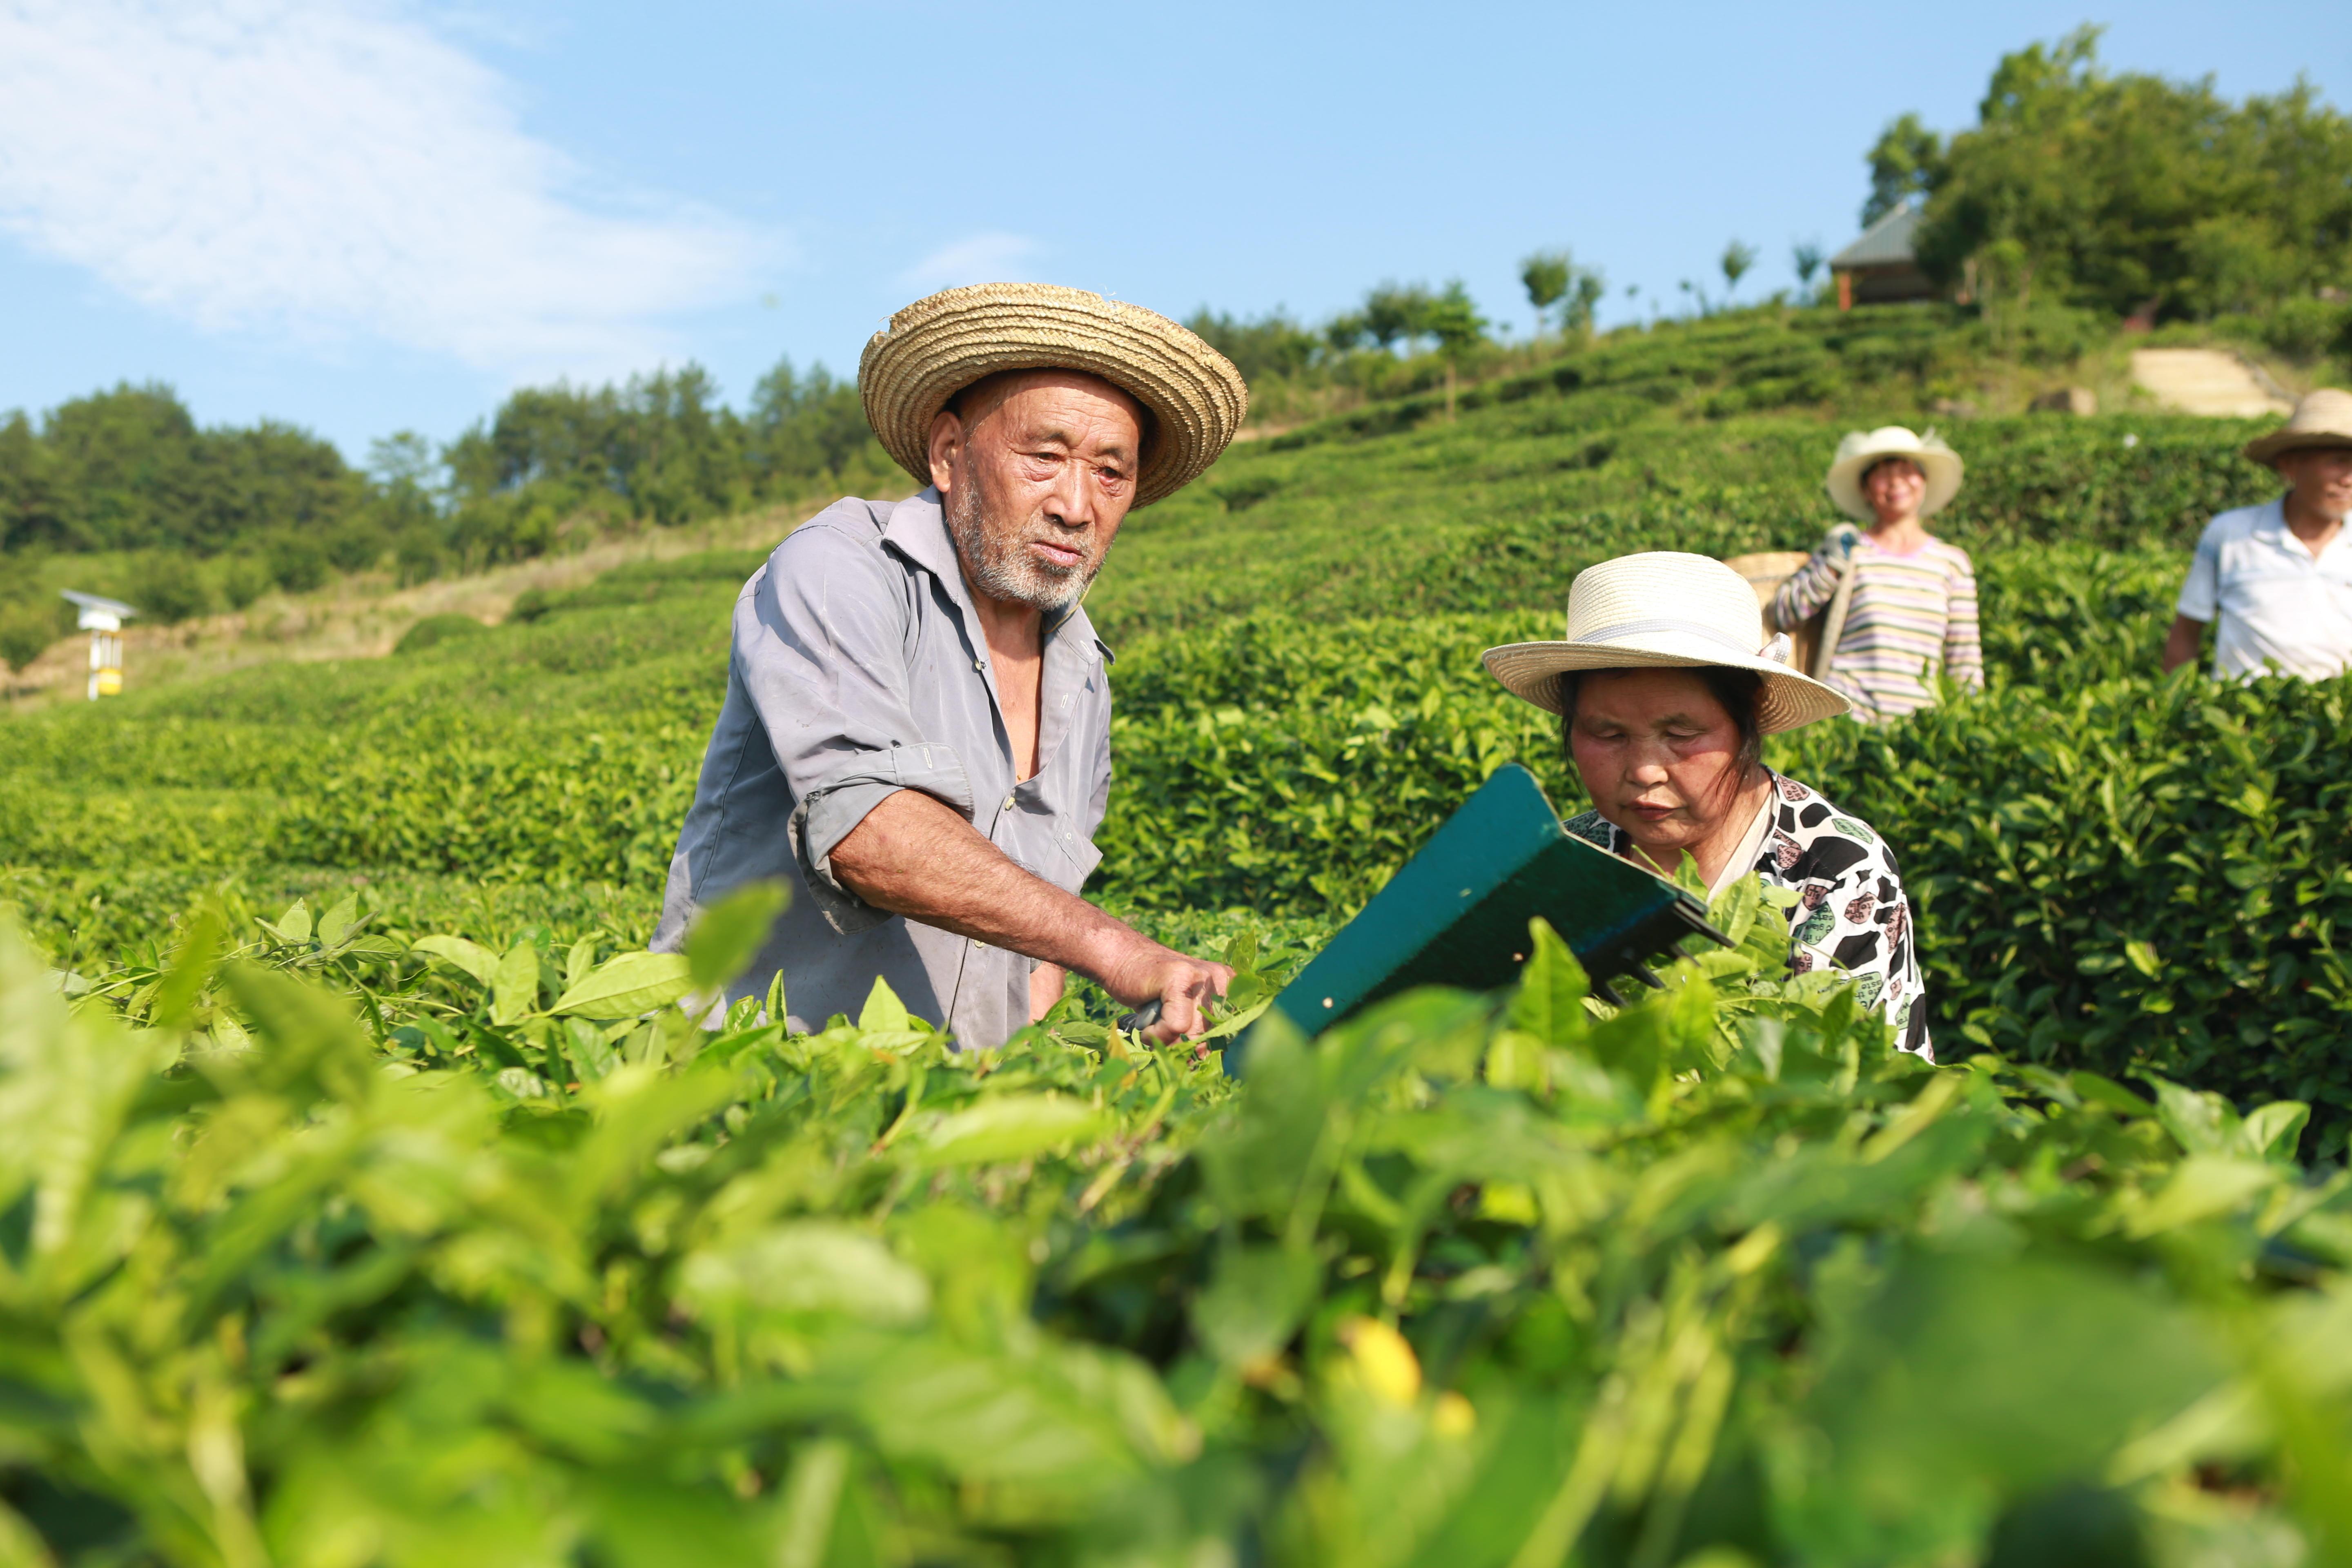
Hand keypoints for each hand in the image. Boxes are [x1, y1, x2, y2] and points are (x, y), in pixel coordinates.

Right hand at [1101, 939, 1232, 1044]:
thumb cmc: (1150, 990)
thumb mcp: (1183, 1010)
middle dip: (1182, 1045)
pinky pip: (1176, 1026)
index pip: (1226, 1033)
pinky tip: (1147, 1023)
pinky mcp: (1180, 978)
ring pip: (1193, 1034)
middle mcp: (1219, 978)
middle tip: (1161, 1033)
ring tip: (1152, 1024)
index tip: (1182, 1044)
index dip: (1202, 1047)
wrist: (1120, 959)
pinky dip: (1156, 1033)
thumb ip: (1199, 1029)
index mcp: (1226, 985)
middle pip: (1209, 1036)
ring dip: (1166, 1040)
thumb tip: (1203, 1060)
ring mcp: (1201, 975)